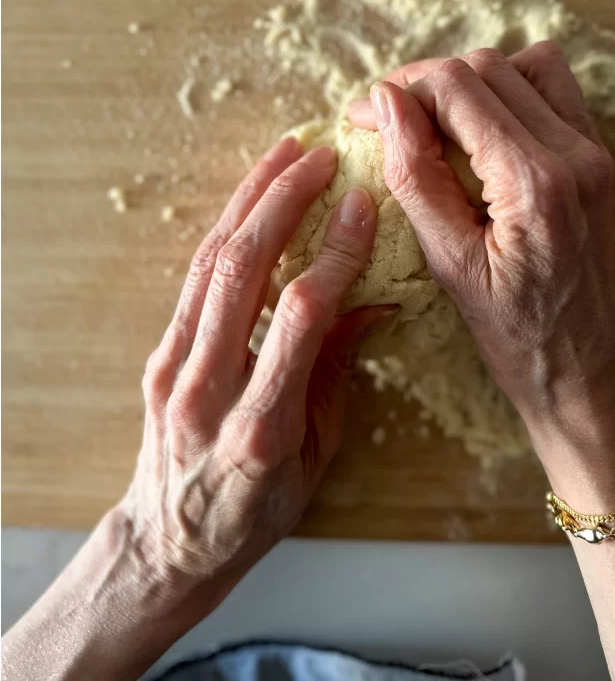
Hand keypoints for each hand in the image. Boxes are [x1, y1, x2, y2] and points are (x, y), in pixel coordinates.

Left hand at [118, 136, 387, 614]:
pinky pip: (193, 278)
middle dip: (284, 202)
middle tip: (321, 158)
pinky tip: (250, 199)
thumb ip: (338, 371)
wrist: (170, 541)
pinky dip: (225, 229)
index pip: (300, 316)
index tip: (361, 206)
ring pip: (210, 263)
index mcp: (261, 426)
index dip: (335, 253)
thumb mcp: (317, 456)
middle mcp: (207, 389)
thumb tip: (374, 300)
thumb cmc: (257, 510)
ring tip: (285, 155)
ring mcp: (173, 368)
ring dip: (250, 200)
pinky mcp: (158, 355)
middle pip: (242, 271)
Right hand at [348, 44, 614, 504]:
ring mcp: (596, 152)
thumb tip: (384, 103)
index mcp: (536, 182)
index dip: (399, 91)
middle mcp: (576, 153)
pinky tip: (481, 133)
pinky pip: (555, 91)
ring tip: (434, 126)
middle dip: (427, 83)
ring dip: (471, 82)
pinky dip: (510, 93)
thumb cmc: (516, 338)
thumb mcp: (450, 265)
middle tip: (388, 124)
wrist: (588, 375)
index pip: (457, 86)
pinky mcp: (599, 159)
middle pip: (488, 66)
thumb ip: (416, 175)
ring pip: (525, 65)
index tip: (361, 117)